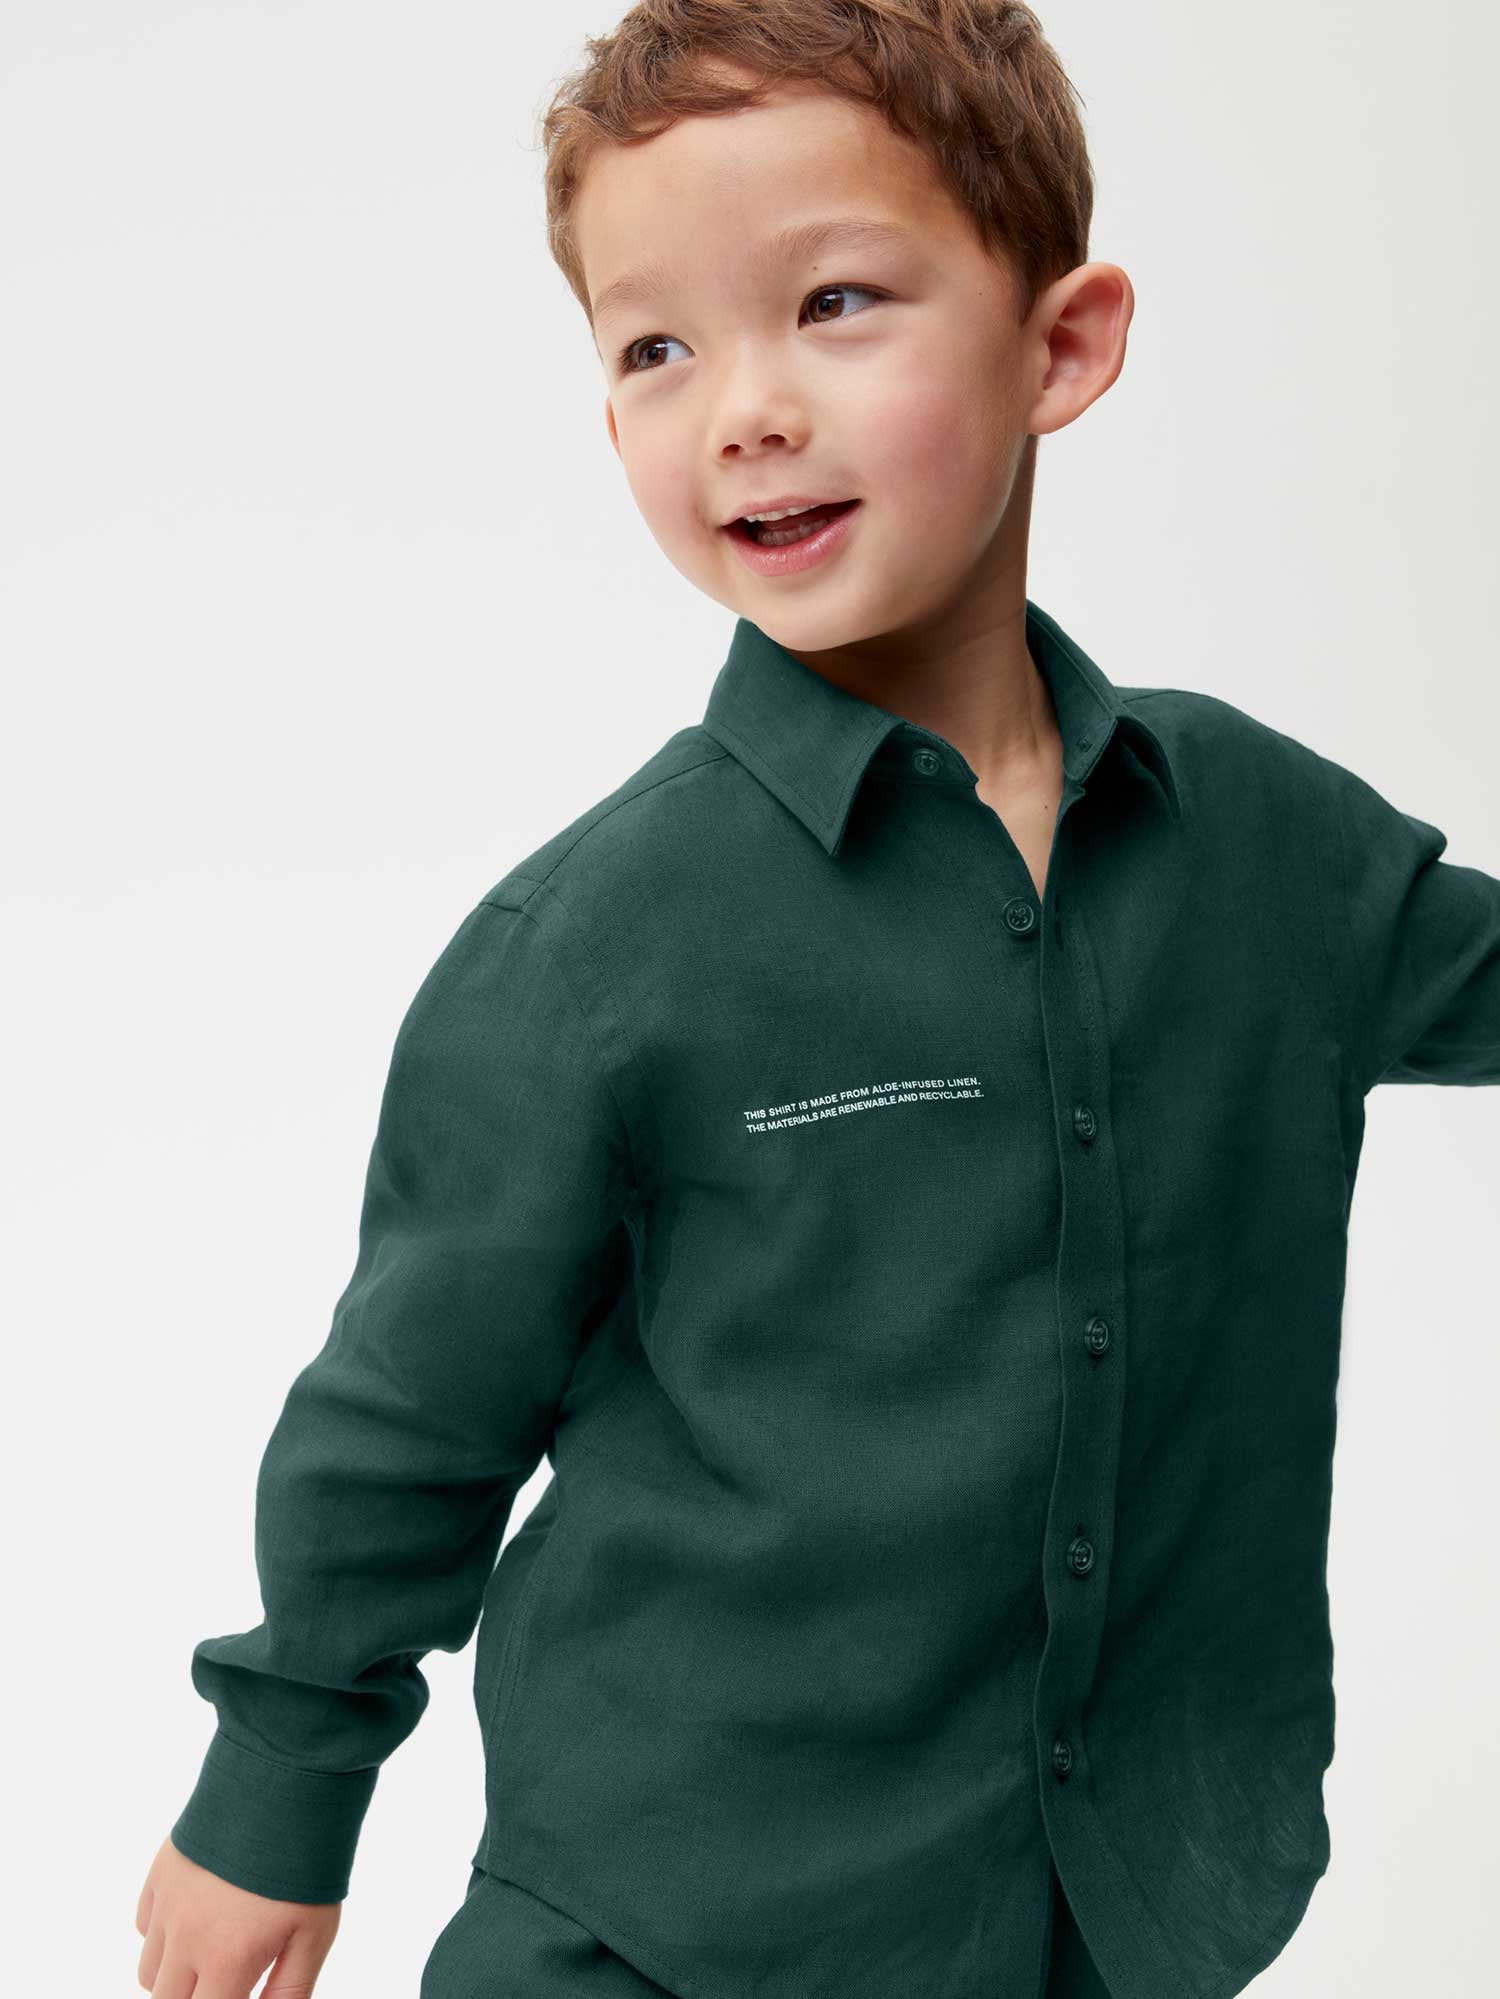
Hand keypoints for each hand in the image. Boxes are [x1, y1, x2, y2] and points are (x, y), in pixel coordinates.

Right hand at [135, 1836, 341, 1995]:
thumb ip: (289, 1991)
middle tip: (226, 1974)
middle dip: (195, 1996)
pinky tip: (199, 1913)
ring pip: (149, 1972)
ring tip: (214, 1949)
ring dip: (175, 1974)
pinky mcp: (160, 1873)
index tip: (238, 1989)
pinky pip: (144, 1925)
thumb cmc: (308, 1861)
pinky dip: (162, 1934)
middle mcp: (186, 1939)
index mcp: (226, 1961)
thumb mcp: (315, 1934)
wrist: (285, 1780)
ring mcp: (168, 1904)